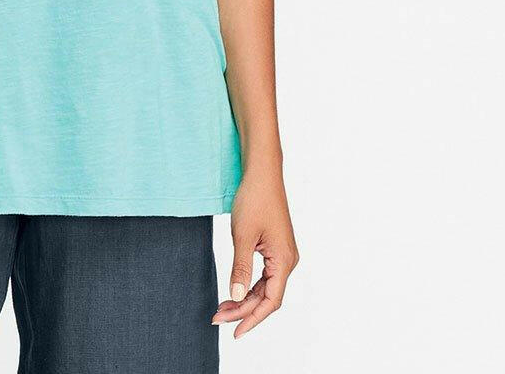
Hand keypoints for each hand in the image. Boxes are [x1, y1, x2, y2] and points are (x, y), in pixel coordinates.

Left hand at [213, 168, 298, 337]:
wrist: (262, 174)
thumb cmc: (254, 199)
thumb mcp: (242, 235)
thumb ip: (240, 268)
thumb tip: (235, 295)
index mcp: (284, 261)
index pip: (270, 301)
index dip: (252, 318)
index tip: (234, 332)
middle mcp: (287, 261)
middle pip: (267, 297)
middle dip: (243, 309)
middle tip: (217, 316)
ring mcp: (282, 254)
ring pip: (265, 287)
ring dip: (245, 298)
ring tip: (222, 307)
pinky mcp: (274, 248)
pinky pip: (264, 276)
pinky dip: (249, 285)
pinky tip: (234, 289)